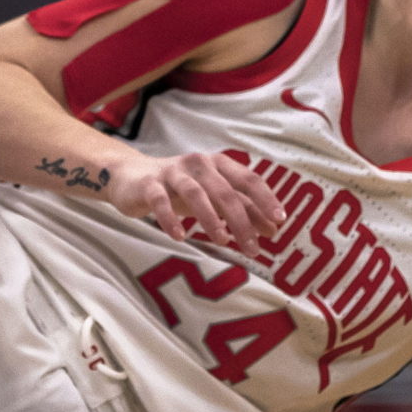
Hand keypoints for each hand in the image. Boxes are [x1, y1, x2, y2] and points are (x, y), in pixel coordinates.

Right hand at [101, 149, 287, 248]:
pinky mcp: (149, 184)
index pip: (248, 179)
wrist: (132, 178)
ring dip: (211, 218)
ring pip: (196, 193)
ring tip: (221, 241)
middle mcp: (199, 164)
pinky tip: (180, 236)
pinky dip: (171, 218)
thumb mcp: (213, 198)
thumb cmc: (180, 189)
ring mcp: (173, 172)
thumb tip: (273, 229)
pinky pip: (161, 201)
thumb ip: (243, 210)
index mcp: (218, 165)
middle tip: (252, 248)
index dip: (265, 198)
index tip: (279, 220)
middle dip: (242, 221)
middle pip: (225, 191)